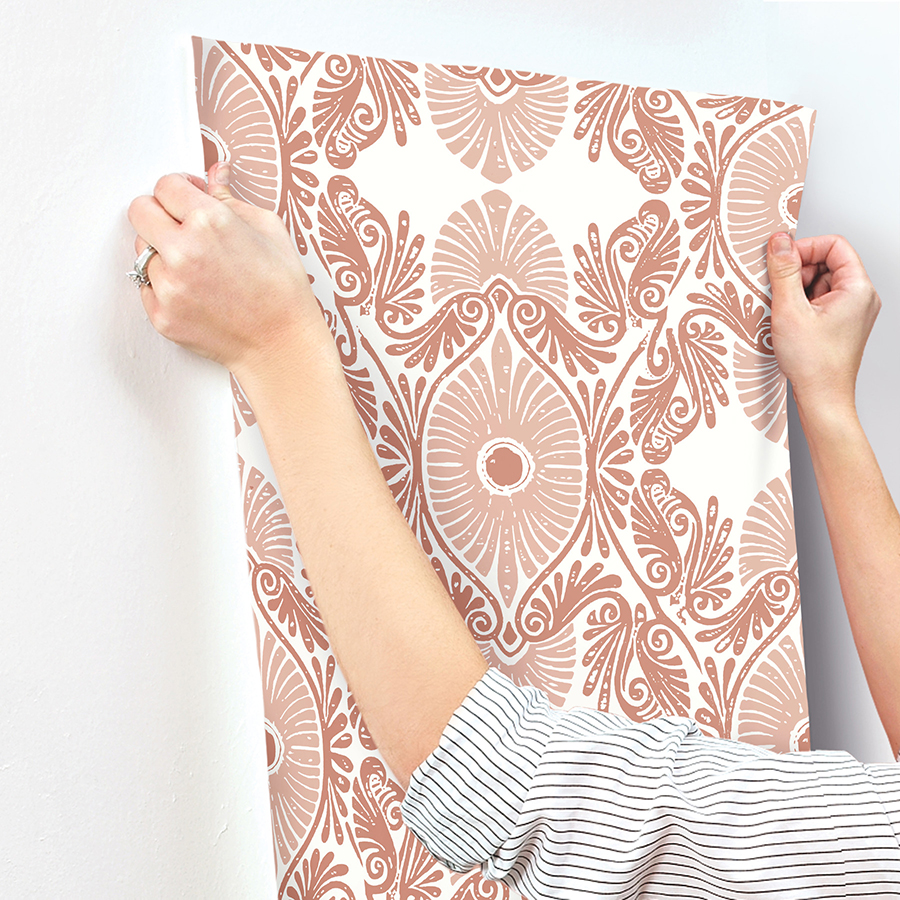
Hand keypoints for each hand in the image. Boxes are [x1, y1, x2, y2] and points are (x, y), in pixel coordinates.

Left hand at [127, 164, 320, 376]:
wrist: (282, 344)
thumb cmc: (283, 289)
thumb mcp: (269, 229)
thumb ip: (231, 198)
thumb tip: (215, 173)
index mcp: (210, 221)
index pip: (165, 186)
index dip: (179, 189)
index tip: (187, 199)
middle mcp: (182, 251)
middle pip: (140, 211)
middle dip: (159, 213)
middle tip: (182, 227)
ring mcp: (169, 286)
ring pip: (142, 251)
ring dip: (163, 253)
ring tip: (197, 268)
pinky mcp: (162, 315)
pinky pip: (147, 287)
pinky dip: (165, 286)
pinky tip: (196, 292)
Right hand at [766, 232, 881, 413]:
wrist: (822, 398)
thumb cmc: (815, 364)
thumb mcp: (790, 310)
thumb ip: (784, 271)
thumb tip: (779, 242)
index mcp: (857, 289)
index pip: (834, 246)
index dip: (805, 248)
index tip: (781, 258)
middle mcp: (860, 298)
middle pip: (827, 263)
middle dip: (799, 271)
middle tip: (780, 290)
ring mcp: (851, 312)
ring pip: (821, 283)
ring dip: (797, 290)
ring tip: (785, 312)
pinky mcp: (840, 324)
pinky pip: (819, 301)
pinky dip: (801, 305)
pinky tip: (789, 321)